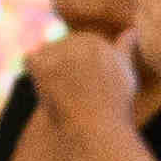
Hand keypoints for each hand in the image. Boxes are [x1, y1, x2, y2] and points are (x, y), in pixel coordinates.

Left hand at [14, 16, 145, 151]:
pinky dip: (34, 71)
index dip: (75, 68)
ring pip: (43, 52)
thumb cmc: (114, 108)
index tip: (81, 88)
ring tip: (61, 93)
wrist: (98, 130)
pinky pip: (29, 59)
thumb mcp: (126, 74)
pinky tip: (45, 87)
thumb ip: (125, 49)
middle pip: (58, 47)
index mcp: (98, 41)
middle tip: (71, 94)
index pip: (76, 44)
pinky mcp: (45, 65)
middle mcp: (80, 41)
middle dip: (60, 68)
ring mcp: (62, 53)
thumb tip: (131, 30)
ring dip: (47, 70)